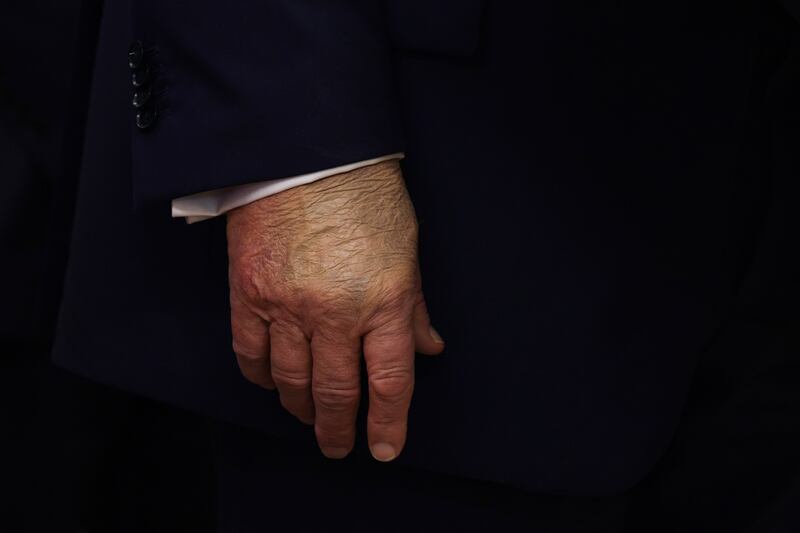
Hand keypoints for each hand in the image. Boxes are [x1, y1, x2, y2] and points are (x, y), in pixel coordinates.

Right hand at [226, 160, 443, 460]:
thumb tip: (427, 348)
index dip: (387, 422)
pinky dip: (262, 377)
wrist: (307, 152)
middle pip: (335, 391)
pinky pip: (250, 352)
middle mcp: (335, 312)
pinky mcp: (249, 292)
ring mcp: (287, 304)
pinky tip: (271, 384)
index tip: (384, 448)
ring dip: (301, 408)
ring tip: (308, 418)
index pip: (389, 380)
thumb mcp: (407, 250)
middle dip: (339, 428)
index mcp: (384, 300)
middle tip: (339, 446)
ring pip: (291, 380)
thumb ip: (413, 307)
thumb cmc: (365, 195)